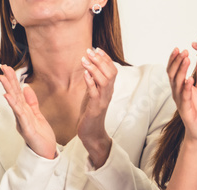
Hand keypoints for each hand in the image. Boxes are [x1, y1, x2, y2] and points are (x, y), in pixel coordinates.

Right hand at [0, 65, 56, 159]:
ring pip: (14, 103)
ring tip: (2, 78)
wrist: (46, 153)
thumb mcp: (38, 115)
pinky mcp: (26, 129)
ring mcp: (22, 122)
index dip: (13, 79)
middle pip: (14, 95)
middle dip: (8, 80)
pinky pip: (20, 115)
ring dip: (8, 89)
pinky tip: (8, 96)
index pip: (17, 92)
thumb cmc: (42, 137)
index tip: (7, 68)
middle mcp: (21, 116)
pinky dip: (14, 105)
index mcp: (24, 111)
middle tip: (2, 67)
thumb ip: (31, 102)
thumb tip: (26, 88)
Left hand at [77, 48, 117, 168]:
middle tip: (89, 51)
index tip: (97, 49)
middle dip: (100, 60)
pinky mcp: (95, 108)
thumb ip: (93, 81)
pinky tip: (84, 74)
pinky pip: (95, 92)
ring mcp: (103, 100)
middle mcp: (108, 93)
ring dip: (94, 68)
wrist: (91, 133)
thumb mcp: (92, 94)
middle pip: (110, 72)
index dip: (105, 58)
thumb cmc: (90, 113)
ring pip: (104, 80)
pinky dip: (90, 82)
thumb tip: (89, 67)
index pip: (112, 70)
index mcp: (108, 89)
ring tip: (84, 59)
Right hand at [166, 46, 196, 146]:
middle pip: (173, 74)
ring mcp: (180, 101)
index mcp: (181, 87)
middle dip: (177, 61)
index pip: (174, 70)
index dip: (176, 59)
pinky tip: (189, 80)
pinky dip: (186, 88)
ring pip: (177, 83)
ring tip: (187, 59)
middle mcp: (178, 93)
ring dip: (181, 70)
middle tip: (183, 51)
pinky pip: (184, 97)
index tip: (181, 48)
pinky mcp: (186, 110)